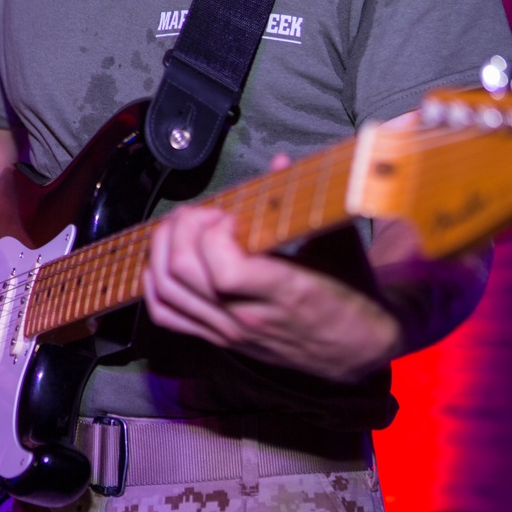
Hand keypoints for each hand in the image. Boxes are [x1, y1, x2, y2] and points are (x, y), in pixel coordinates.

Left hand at [141, 205, 400, 380]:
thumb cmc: (352, 293)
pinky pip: (166, 315)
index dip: (215, 233)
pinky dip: (153, 285)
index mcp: (285, 292)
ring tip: (181, 229)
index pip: (224, 269)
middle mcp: (249, 317)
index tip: (231, 215)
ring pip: (167, 293)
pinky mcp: (219, 339)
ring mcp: (229, 331)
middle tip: (201, 214)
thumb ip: (306, 203)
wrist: (358, 349)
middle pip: (185, 274)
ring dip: (162, 251)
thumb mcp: (340, 243)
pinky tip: (164, 261)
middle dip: (182, 231)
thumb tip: (279, 161)